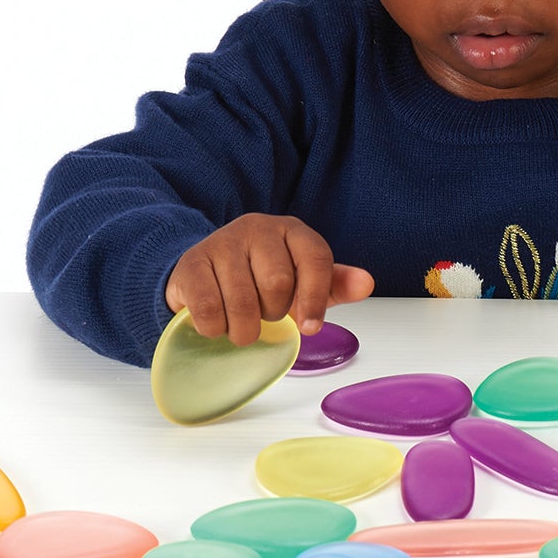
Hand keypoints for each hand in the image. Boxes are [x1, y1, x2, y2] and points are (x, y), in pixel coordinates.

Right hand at [164, 214, 374, 345]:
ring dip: (244, 329)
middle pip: (277, 283)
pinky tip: (217, 324)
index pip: (316, 259)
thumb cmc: (262, 278)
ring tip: (242, 327)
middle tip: (266, 316)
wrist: (206, 272)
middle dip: (274, 314)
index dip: (316, 298)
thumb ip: (335, 284)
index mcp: (292, 231)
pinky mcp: (191, 263)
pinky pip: (208, 308)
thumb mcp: (304, 281)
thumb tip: (366, 283)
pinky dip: (216, 328)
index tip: (310, 328)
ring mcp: (221, 242)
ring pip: (242, 300)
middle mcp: (257, 228)